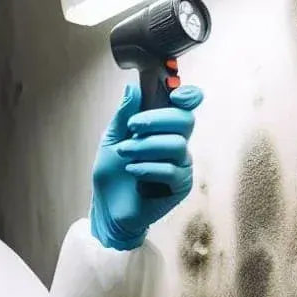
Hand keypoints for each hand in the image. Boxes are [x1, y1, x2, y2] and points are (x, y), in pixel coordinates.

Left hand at [90, 82, 203, 250]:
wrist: (108, 209)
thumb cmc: (112, 175)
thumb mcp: (112, 140)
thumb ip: (123, 116)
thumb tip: (132, 87)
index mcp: (163, 129)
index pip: (186, 107)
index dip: (188, 96)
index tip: (175, 94)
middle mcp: (176, 144)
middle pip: (185, 120)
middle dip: (157, 119)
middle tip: (132, 126)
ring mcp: (181, 165)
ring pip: (177, 145)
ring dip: (145, 147)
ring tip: (124, 154)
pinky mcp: (180, 186)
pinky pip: (172, 170)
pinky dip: (148, 168)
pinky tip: (133, 172)